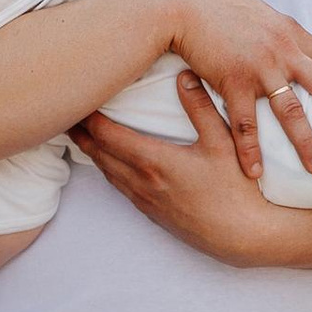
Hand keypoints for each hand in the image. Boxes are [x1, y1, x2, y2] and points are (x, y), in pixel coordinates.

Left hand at [74, 77, 301, 261]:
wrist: (244, 236)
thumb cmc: (236, 189)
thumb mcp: (223, 142)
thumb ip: (201, 107)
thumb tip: (184, 76)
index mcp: (154, 161)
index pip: (108, 135)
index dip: (89, 118)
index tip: (78, 102)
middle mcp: (143, 183)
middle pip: (100, 155)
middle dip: (82, 135)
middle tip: (67, 116)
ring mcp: (147, 201)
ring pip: (108, 174)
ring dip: (93, 154)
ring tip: (82, 138)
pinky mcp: (155, 215)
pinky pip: (121, 189)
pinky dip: (109, 172)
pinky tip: (112, 166)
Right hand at [158, 0, 311, 179]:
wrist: (186, 3)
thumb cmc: (223, 9)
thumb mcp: (264, 17)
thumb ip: (284, 37)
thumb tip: (300, 50)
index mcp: (294, 36)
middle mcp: (284, 51)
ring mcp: (259, 67)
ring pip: (290, 111)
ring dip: (306, 142)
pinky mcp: (232, 81)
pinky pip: (244, 123)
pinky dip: (250, 149)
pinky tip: (255, 172)